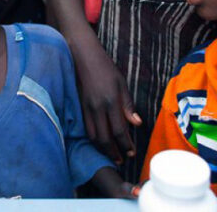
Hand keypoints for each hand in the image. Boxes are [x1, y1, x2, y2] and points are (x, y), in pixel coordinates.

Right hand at [71, 36, 141, 162]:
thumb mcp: (121, 83)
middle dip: (114, 152)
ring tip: (111, 154)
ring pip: (94, 136)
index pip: (119, 130)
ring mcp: (87, 108)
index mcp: (111, 101)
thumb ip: (128, 105)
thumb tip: (137, 123)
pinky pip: (86, 128)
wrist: (83, 56)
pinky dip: (94, 138)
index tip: (132, 152)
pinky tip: (100, 141)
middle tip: (122, 160)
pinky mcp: (79, 106)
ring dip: (103, 148)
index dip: (126, 144)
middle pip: (105, 138)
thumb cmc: (105, 67)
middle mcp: (98, 107)